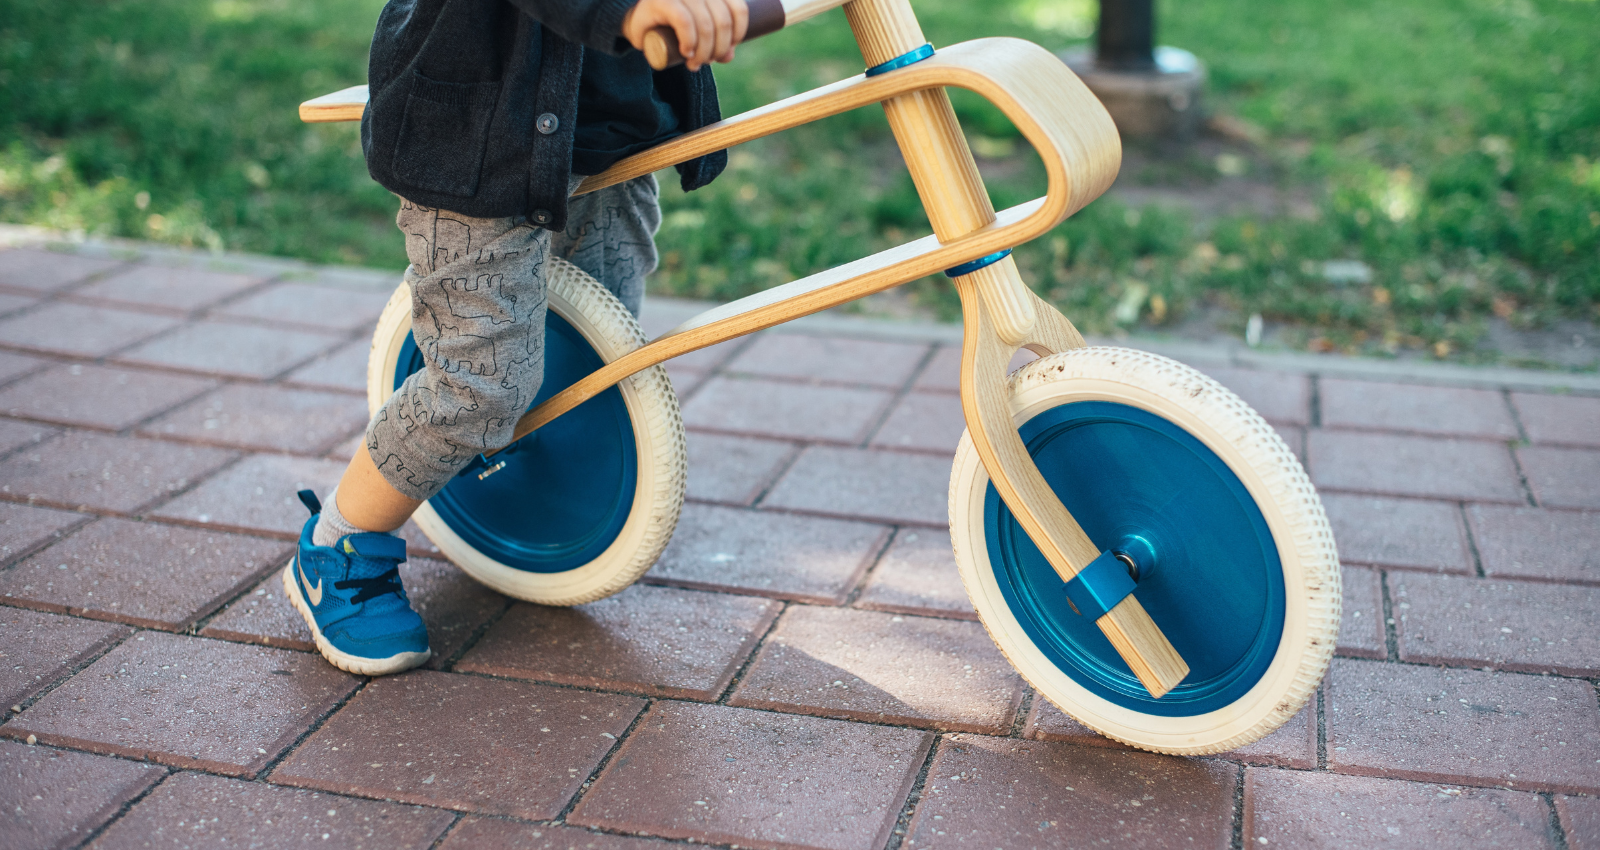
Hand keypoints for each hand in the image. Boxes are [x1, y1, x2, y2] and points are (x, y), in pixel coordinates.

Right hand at [622, 0, 747, 71]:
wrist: (638, 23)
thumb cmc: (672, 26)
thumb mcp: (699, 31)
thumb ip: (715, 38)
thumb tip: (729, 55)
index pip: (738, 9)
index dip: (738, 33)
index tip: (727, 49)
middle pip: (723, 21)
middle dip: (718, 49)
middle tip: (706, 62)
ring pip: (706, 25)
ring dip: (704, 52)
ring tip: (695, 64)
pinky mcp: (662, 1)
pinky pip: (685, 22)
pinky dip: (690, 41)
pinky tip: (687, 52)